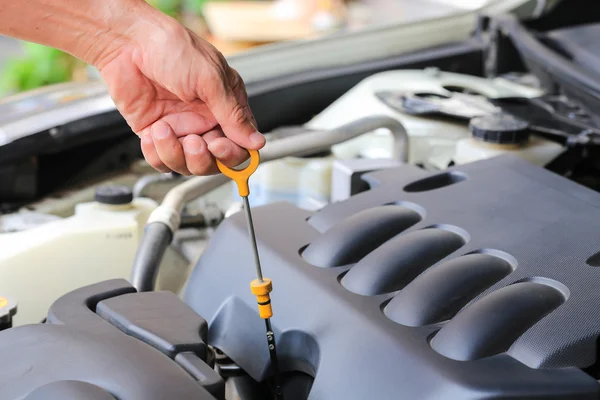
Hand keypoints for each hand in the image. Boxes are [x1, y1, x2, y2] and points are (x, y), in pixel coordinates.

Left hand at [95, 10, 264, 175]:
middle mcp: (205, 119)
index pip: (240, 144)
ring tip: (164, 129)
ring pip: (187, 165)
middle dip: (203, 158)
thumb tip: (256, 141)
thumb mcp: (210, 80)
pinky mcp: (157, 134)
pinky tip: (152, 133)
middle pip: (215, 161)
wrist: (128, 43)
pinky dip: (156, 153)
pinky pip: (161, 161)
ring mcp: (181, 127)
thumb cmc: (171, 48)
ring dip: (175, 154)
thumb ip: (233, 115)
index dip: (232, 153)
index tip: (219, 147)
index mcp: (226, 105)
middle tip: (193, 141)